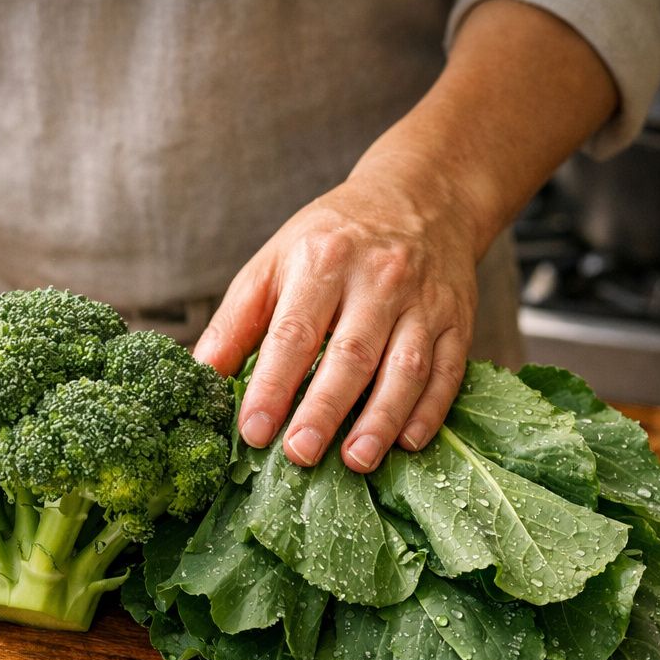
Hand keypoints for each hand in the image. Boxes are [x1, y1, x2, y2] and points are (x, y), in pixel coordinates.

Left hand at [193, 158, 479, 471]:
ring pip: (406, 367)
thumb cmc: (333, 241)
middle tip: (299, 454)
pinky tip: (408, 443)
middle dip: (324, 409)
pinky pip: (448, 370)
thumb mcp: (274, 263)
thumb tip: (200, 377)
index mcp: (324, 261)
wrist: (422, 198)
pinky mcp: (459, 320)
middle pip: (351, 353)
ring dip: (381, 419)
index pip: (294, 332)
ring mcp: (424, 301)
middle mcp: (378, 279)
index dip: (272, 384)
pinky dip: (430, 410)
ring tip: (355, 461)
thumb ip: (236, 321)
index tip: (253, 429)